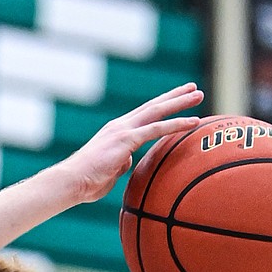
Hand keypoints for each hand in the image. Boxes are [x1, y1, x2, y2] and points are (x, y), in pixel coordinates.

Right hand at [61, 84, 201, 203]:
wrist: (71, 182)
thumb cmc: (86, 183)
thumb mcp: (108, 172)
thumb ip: (120, 164)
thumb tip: (129, 162)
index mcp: (115, 132)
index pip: (142, 115)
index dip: (159, 106)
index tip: (175, 99)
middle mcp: (120, 126)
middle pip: (152, 106)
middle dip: (173, 96)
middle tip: (192, 89)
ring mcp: (123, 130)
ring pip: (157, 111)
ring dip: (180, 102)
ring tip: (199, 95)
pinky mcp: (126, 140)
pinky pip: (156, 129)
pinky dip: (176, 124)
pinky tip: (193, 121)